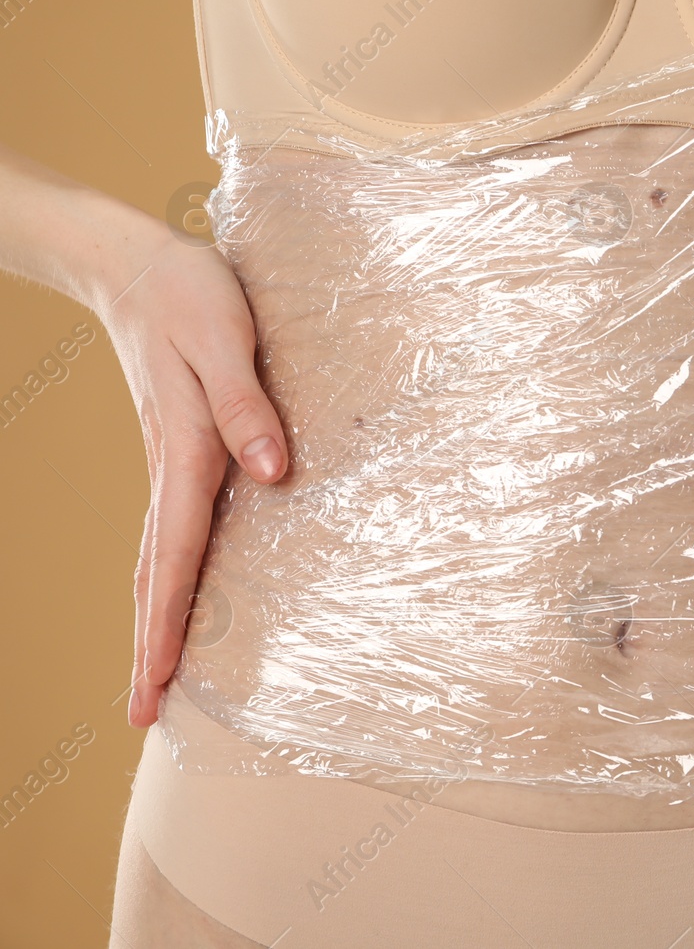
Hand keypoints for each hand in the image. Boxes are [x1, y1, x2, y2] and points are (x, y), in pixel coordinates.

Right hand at [91, 202, 287, 726]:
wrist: (134, 261)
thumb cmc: (190, 291)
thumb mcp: (227, 337)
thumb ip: (247, 405)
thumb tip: (277, 473)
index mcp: (186, 448)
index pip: (178, 551)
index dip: (174, 618)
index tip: (162, 679)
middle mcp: (171, 465)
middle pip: (157, 573)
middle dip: (150, 645)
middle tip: (141, 715)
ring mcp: (167, 461)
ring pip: (156, 557)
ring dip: (155, 619)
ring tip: (154, 678)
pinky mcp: (176, 449)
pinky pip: (167, 530)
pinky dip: (165, 577)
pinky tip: (173, 598)